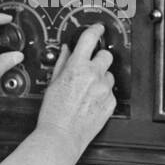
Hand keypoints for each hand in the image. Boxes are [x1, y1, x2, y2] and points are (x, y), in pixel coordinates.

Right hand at [35, 23, 116, 158]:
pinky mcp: (111, 102)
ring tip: (88, 91)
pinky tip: (91, 102)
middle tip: (90, 67)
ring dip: (101, 78)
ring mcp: (104, 89)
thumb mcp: (53, 83)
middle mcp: (94, 75)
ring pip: (109, 75)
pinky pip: (111, 92)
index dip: (96, 30)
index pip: (90, 39)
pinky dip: (103, 94)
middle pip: (105, 55)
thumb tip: (68, 50)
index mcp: (77, 67)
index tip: (98, 28)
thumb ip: (63, 62)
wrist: (61, 136)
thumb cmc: (53, 112)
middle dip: (98, 59)